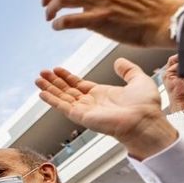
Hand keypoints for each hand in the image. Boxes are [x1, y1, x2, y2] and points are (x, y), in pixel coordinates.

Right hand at [35, 59, 177, 160]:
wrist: (145, 120)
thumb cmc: (145, 106)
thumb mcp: (138, 80)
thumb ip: (128, 70)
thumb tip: (118, 61)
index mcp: (102, 94)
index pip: (79, 84)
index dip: (67, 77)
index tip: (57, 69)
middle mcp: (91, 102)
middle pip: (67, 90)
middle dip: (54, 81)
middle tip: (42, 72)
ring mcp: (85, 110)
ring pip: (62, 97)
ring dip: (49, 88)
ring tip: (37, 79)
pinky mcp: (81, 116)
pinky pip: (63, 107)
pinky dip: (51, 100)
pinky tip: (42, 93)